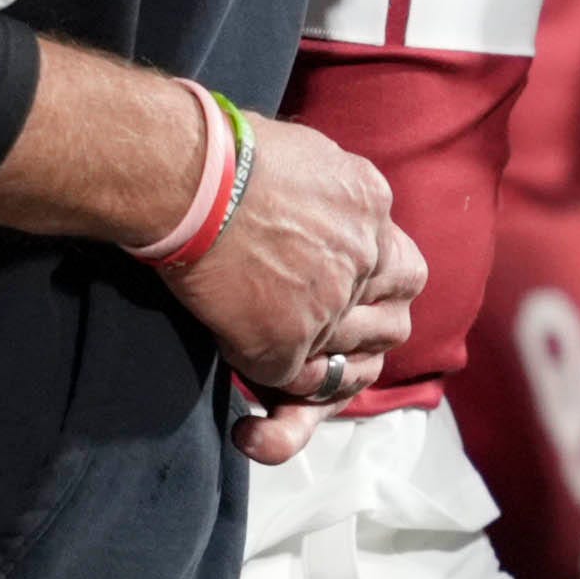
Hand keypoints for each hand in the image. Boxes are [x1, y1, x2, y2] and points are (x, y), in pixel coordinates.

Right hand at [160, 114, 424, 459]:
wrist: (182, 173)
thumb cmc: (217, 148)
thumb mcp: (298, 150)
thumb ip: (320, 186)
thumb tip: (309, 199)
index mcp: (369, 202)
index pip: (397, 266)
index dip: (371, 291)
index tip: (343, 298)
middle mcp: (364, 255)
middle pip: (393, 322)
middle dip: (364, 343)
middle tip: (326, 351)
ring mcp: (330, 305)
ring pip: (353, 367)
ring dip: (327, 386)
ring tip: (288, 399)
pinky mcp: (287, 344)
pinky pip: (298, 394)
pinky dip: (281, 426)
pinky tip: (250, 430)